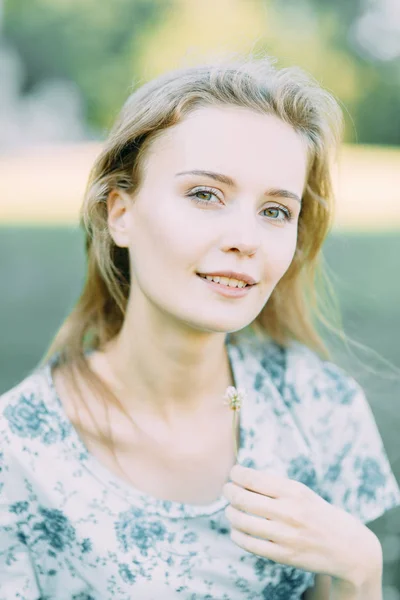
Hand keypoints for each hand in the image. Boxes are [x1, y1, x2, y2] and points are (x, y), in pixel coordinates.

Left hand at [222, 464, 381, 587]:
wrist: (348, 547)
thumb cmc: (318, 514)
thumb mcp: (302, 493)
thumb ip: (275, 486)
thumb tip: (242, 477)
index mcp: (294, 491)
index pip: (254, 479)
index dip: (237, 475)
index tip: (232, 474)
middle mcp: (289, 511)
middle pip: (243, 499)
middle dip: (229, 492)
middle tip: (226, 490)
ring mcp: (286, 535)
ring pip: (243, 522)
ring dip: (231, 514)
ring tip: (230, 511)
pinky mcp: (284, 555)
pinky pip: (250, 545)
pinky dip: (238, 536)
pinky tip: (236, 531)